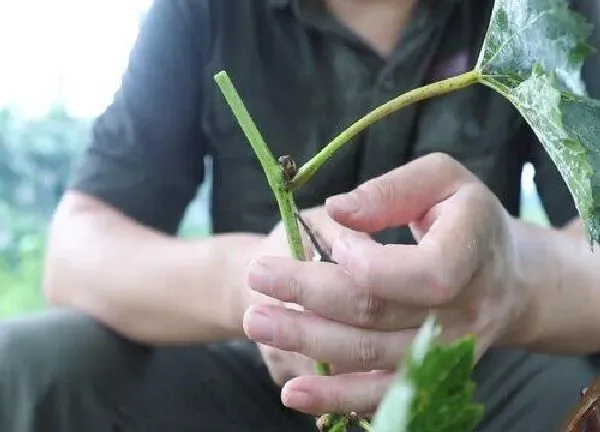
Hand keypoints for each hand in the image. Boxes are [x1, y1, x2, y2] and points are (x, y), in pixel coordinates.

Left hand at [242, 153, 535, 414]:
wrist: (509, 277)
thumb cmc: (466, 217)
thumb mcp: (441, 180)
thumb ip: (392, 190)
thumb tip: (337, 211)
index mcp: (471, 251)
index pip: (424, 273)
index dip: (372, 265)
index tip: (333, 243)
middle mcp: (463, 311)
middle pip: (380, 314)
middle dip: (310, 296)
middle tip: (257, 278)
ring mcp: (446, 351)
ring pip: (371, 356)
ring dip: (309, 343)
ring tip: (257, 322)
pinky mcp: (428, 373)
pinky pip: (382, 393)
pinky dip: (337, 396)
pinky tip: (293, 394)